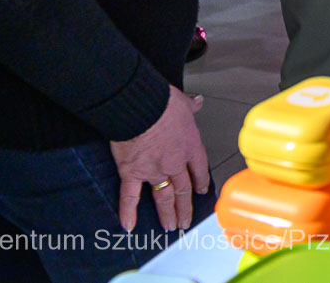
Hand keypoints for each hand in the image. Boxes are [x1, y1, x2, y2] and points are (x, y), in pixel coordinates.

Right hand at [111, 86, 209, 232]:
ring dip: (167, 214)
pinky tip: (129, 225)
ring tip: (170, 227)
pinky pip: (130, 197)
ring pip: (163, 197)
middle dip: (185, 207)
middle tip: (185, 221)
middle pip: (183, 190)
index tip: (201, 191)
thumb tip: (197, 101)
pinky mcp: (132, 173)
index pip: (199, 169)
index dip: (200, 181)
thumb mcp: (182, 102)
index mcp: (190, 146)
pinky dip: (128, 212)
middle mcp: (174, 163)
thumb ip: (190, 106)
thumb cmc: (160, 103)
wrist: (138, 108)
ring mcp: (153, 171)